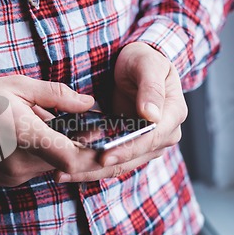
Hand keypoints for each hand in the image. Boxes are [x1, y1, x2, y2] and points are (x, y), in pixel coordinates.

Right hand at [0, 75, 102, 186]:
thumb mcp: (18, 87)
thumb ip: (57, 96)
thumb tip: (88, 103)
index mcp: (24, 135)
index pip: (72, 158)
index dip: (92, 152)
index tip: (99, 138)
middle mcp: (20, 163)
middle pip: (65, 162)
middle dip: (73, 144)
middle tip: (66, 123)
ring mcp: (12, 176)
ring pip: (50, 167)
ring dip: (53, 150)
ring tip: (36, 127)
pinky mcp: (7, 181)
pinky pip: (34, 171)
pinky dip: (37, 157)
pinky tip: (21, 140)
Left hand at [55, 42, 187, 181]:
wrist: (136, 66)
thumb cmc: (143, 60)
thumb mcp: (148, 64)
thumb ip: (151, 88)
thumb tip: (152, 116)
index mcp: (172, 115)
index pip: (149, 139)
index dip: (126, 149)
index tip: (104, 157)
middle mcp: (163, 135)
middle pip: (131, 158)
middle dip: (99, 167)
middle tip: (66, 171)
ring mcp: (146, 144)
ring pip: (119, 165)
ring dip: (90, 172)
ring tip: (60, 174)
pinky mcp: (129, 147)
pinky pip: (110, 160)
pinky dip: (89, 166)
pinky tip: (66, 170)